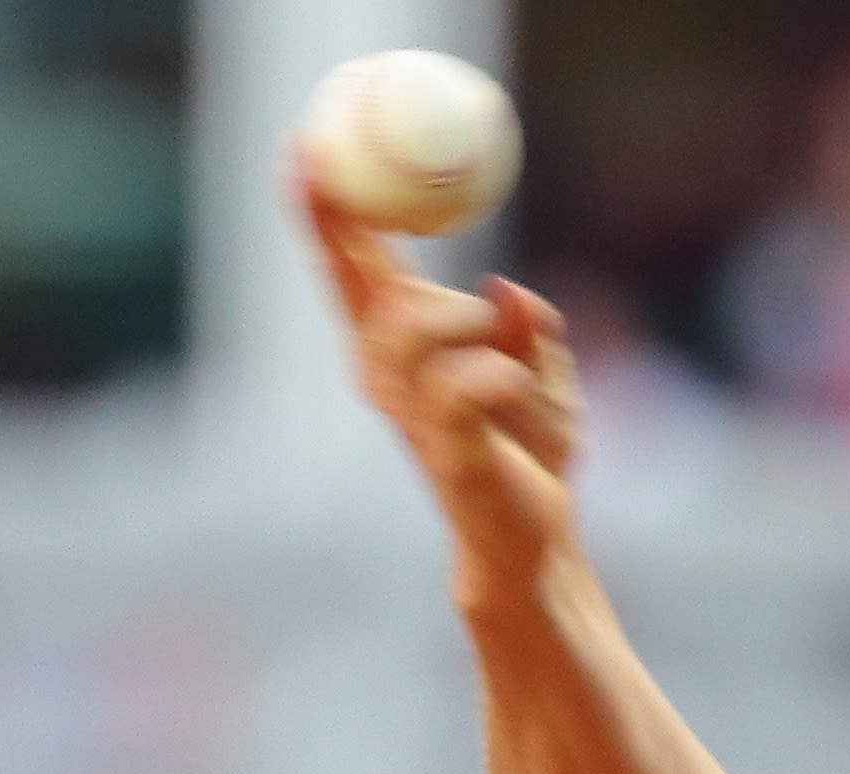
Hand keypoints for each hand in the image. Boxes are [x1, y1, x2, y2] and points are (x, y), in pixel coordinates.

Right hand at [293, 155, 581, 611]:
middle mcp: (388, 377)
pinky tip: (517, 399)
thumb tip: (506, 288)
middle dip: (399, 274)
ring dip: (481, 336)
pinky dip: (507, 378)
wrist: (538, 547)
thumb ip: (530, 326)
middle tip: (465, 306)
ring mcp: (409, 415)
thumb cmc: (531, 459)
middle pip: (377, 296)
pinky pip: (469, 383)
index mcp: (403, 348)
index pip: (355, 270)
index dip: (327, 213)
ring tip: (514, 376)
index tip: (305, 149)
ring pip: (422, 330)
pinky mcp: (443, 452)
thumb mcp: (544, 372)